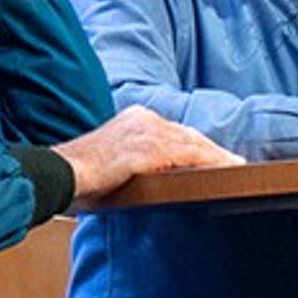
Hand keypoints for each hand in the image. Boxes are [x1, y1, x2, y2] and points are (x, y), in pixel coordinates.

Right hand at [57, 105, 240, 204]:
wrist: (60, 172)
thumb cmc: (76, 175)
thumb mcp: (106, 160)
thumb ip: (128, 161)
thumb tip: (138, 178)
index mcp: (133, 119)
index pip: (173, 131)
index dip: (196, 145)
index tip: (212, 155)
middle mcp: (144, 119)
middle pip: (189, 135)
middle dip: (212, 150)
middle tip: (234, 162)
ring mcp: (149, 132)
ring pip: (196, 144)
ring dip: (219, 157)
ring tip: (238, 167)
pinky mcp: (153, 149)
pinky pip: (193, 156)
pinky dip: (213, 162)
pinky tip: (228, 170)